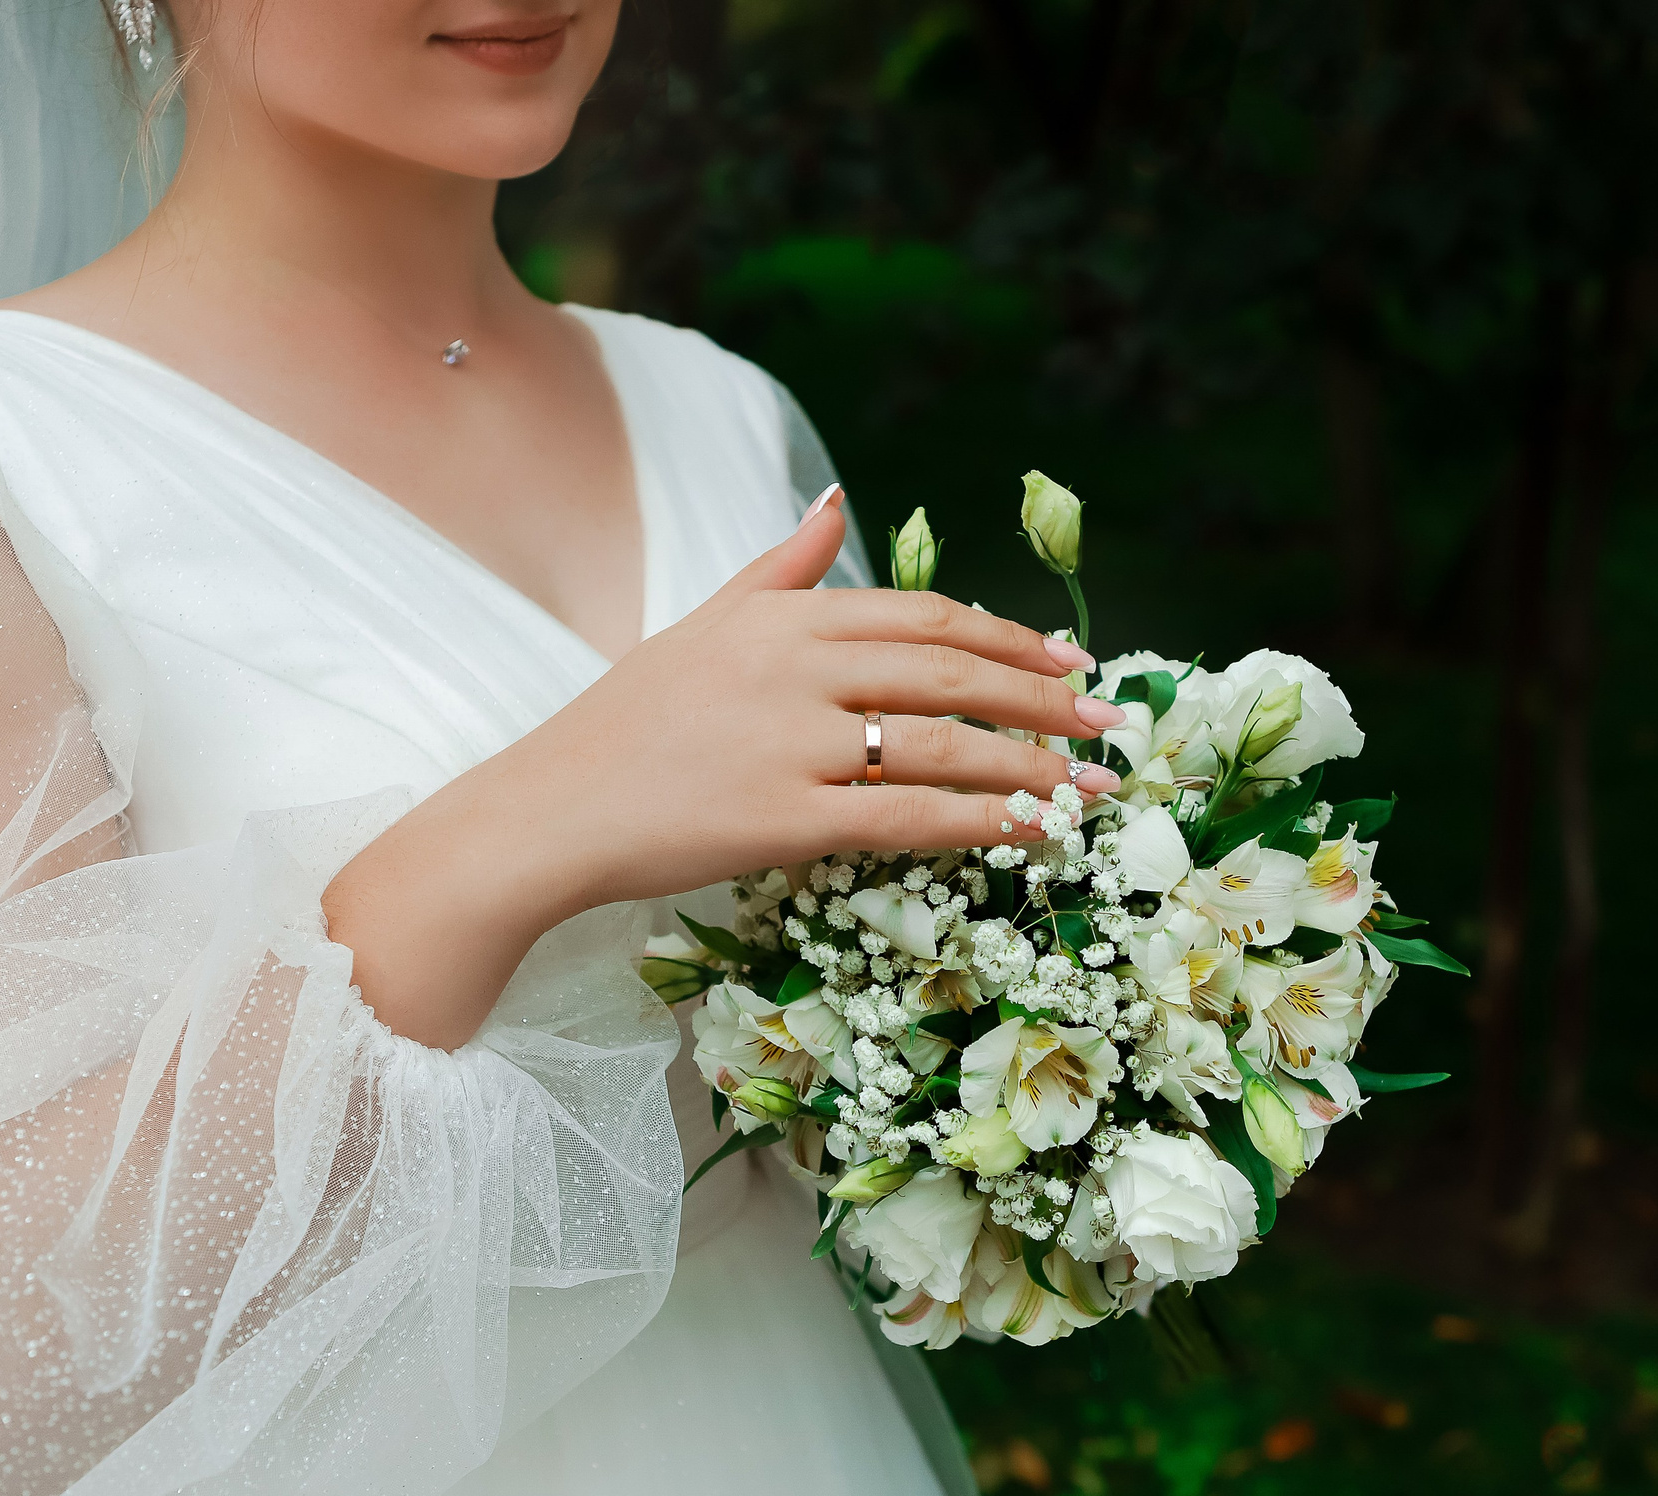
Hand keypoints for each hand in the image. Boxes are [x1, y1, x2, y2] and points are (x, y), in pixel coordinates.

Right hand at [324, 489, 1126, 1045]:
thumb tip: (837, 499)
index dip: (1006, 637)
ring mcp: (791, 742)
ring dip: (1029, 768)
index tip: (1068, 661)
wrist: (549, 811)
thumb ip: (780, 566)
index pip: (923, 615)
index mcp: (782, 616)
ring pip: (941, 747)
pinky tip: (1028, 834)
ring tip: (1088, 790)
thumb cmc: (626, 725)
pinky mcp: (784, 818)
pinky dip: (977, 824)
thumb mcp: (703, 625)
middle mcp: (795, 666)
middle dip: (1041, 699)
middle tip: (1107, 724)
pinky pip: (905, 819)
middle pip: (948, 671)